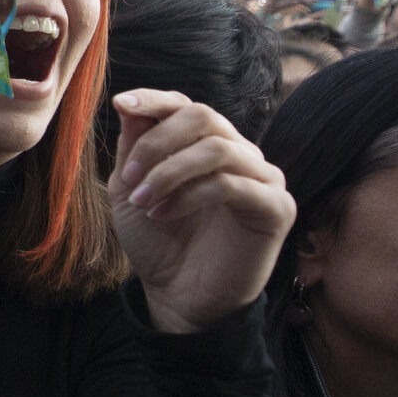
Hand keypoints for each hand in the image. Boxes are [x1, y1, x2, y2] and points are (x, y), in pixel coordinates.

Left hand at [106, 89, 291, 333]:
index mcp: (206, 144)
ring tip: (143, 201)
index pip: (187, 106)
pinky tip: (163, 214)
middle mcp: (240, 154)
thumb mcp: (131, 190)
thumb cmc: (157, 242)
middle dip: (158, 141)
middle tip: (130, 177)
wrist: (178, 296)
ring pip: (217, 147)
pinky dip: (190, 195)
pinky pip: (233, 183)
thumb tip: (131, 104)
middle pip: (204, 115)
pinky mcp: (276, 207)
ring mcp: (263, 178)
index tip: (121, 103)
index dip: (155, 99)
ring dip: (169, 172)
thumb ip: (134, 148)